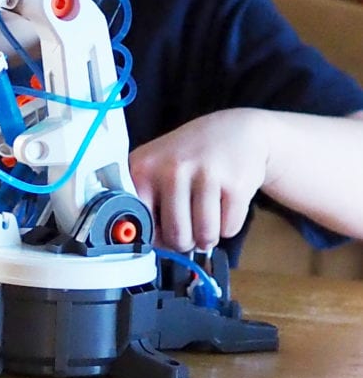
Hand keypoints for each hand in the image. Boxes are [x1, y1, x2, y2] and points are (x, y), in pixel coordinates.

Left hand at [128, 109, 269, 251]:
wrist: (234, 131)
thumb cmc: (188, 157)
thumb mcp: (155, 167)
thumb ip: (146, 201)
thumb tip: (149, 246)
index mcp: (143, 167)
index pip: (140, 223)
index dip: (153, 236)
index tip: (161, 235)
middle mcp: (172, 168)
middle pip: (176, 236)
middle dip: (185, 241)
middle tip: (189, 227)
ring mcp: (205, 175)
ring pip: (204, 236)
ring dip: (207, 237)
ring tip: (206, 218)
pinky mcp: (236, 185)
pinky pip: (228, 230)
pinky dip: (227, 226)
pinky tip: (223, 204)